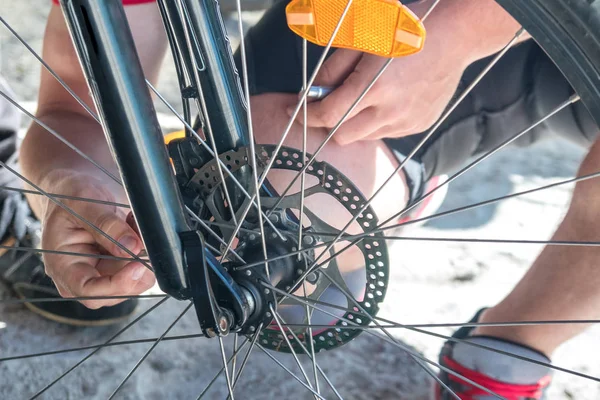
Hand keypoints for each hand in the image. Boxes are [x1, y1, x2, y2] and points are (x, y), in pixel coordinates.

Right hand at [40, 171, 154, 308]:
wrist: (77, 188)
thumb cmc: (71, 195)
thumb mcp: (84, 203)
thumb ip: (107, 225)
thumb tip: (133, 246)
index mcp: (62, 264)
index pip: (87, 291)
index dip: (116, 285)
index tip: (138, 265)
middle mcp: (80, 274)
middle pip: (113, 293)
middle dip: (134, 271)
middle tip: (143, 240)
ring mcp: (99, 273)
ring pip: (131, 283)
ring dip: (144, 259)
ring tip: (135, 226)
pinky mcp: (116, 267)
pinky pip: (138, 271)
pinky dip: (146, 254)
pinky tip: (137, 232)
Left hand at [292, 42, 466, 144]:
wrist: (455, 35)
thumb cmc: (406, 30)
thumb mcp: (361, 40)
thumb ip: (332, 70)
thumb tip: (311, 93)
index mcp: (373, 85)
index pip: (328, 115)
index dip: (307, 115)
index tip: (295, 111)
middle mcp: (390, 109)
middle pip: (342, 136)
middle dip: (330, 122)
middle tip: (328, 105)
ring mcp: (407, 121)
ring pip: (365, 137)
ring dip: (354, 123)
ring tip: (364, 96)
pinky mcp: (419, 125)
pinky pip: (387, 133)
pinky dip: (377, 122)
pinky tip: (387, 100)